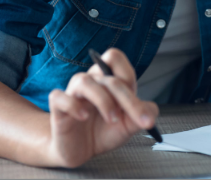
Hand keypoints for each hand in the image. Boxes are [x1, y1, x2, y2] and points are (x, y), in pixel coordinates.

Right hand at [43, 48, 158, 167]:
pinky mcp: (58, 108)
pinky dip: (73, 105)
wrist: (81, 151)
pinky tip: (83, 117)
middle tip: (137, 119)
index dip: (127, 75)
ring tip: (112, 119)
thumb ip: (142, 115)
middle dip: (127, 99)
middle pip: (107, 77)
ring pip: (83, 81)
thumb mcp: (128, 125)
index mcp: (107, 80)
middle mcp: (90, 82)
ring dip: (102, 100)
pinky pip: (59, 97)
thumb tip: (152, 111)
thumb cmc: (103, 132)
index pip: (114, 57)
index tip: (137, 103)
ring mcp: (73, 94)